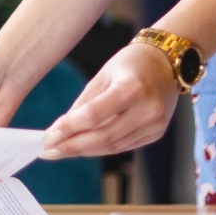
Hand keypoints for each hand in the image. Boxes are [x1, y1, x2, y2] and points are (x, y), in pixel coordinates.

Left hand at [38, 44, 179, 157]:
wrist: (167, 63)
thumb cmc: (130, 64)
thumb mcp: (102, 75)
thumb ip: (83, 104)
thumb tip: (60, 129)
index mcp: (133, 88)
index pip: (94, 115)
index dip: (69, 129)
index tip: (48, 137)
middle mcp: (149, 109)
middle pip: (104, 136)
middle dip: (72, 146)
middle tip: (48, 150)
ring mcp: (155, 124)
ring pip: (113, 146)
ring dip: (83, 151)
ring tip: (60, 151)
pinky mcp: (156, 133)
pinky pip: (123, 146)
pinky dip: (100, 148)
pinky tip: (82, 147)